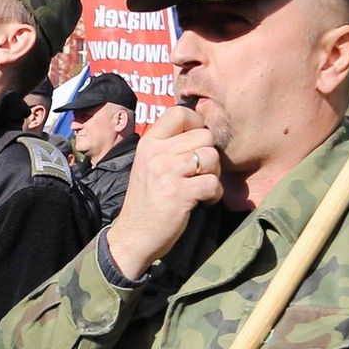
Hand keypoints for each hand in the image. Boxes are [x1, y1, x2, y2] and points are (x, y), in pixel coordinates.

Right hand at [106, 107, 220, 279]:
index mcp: (148, 142)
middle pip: (204, 135)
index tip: (197, 144)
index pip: (179, 112)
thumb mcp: (149, 164)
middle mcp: (156, 153)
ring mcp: (167, 173)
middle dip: (210, 154)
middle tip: (202, 172)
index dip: (197, 123)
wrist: (133, 236)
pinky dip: (215, 194)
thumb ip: (169, 145)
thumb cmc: (147, 200)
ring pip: (211, 157)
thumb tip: (201, 127)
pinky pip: (213, 182)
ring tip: (202, 186)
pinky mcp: (180, 194)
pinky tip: (204, 201)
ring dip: (214, 174)